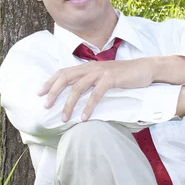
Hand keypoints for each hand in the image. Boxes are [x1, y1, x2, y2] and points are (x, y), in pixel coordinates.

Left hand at [38, 59, 155, 121]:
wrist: (145, 69)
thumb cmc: (124, 75)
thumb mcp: (104, 76)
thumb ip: (91, 81)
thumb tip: (78, 93)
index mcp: (87, 67)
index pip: (63, 72)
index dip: (50, 82)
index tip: (39, 93)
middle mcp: (91, 68)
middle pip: (66, 78)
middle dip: (53, 92)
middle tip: (46, 105)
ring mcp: (100, 72)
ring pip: (78, 88)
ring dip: (69, 104)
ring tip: (64, 118)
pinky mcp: (111, 79)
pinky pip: (96, 94)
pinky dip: (89, 106)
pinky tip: (85, 117)